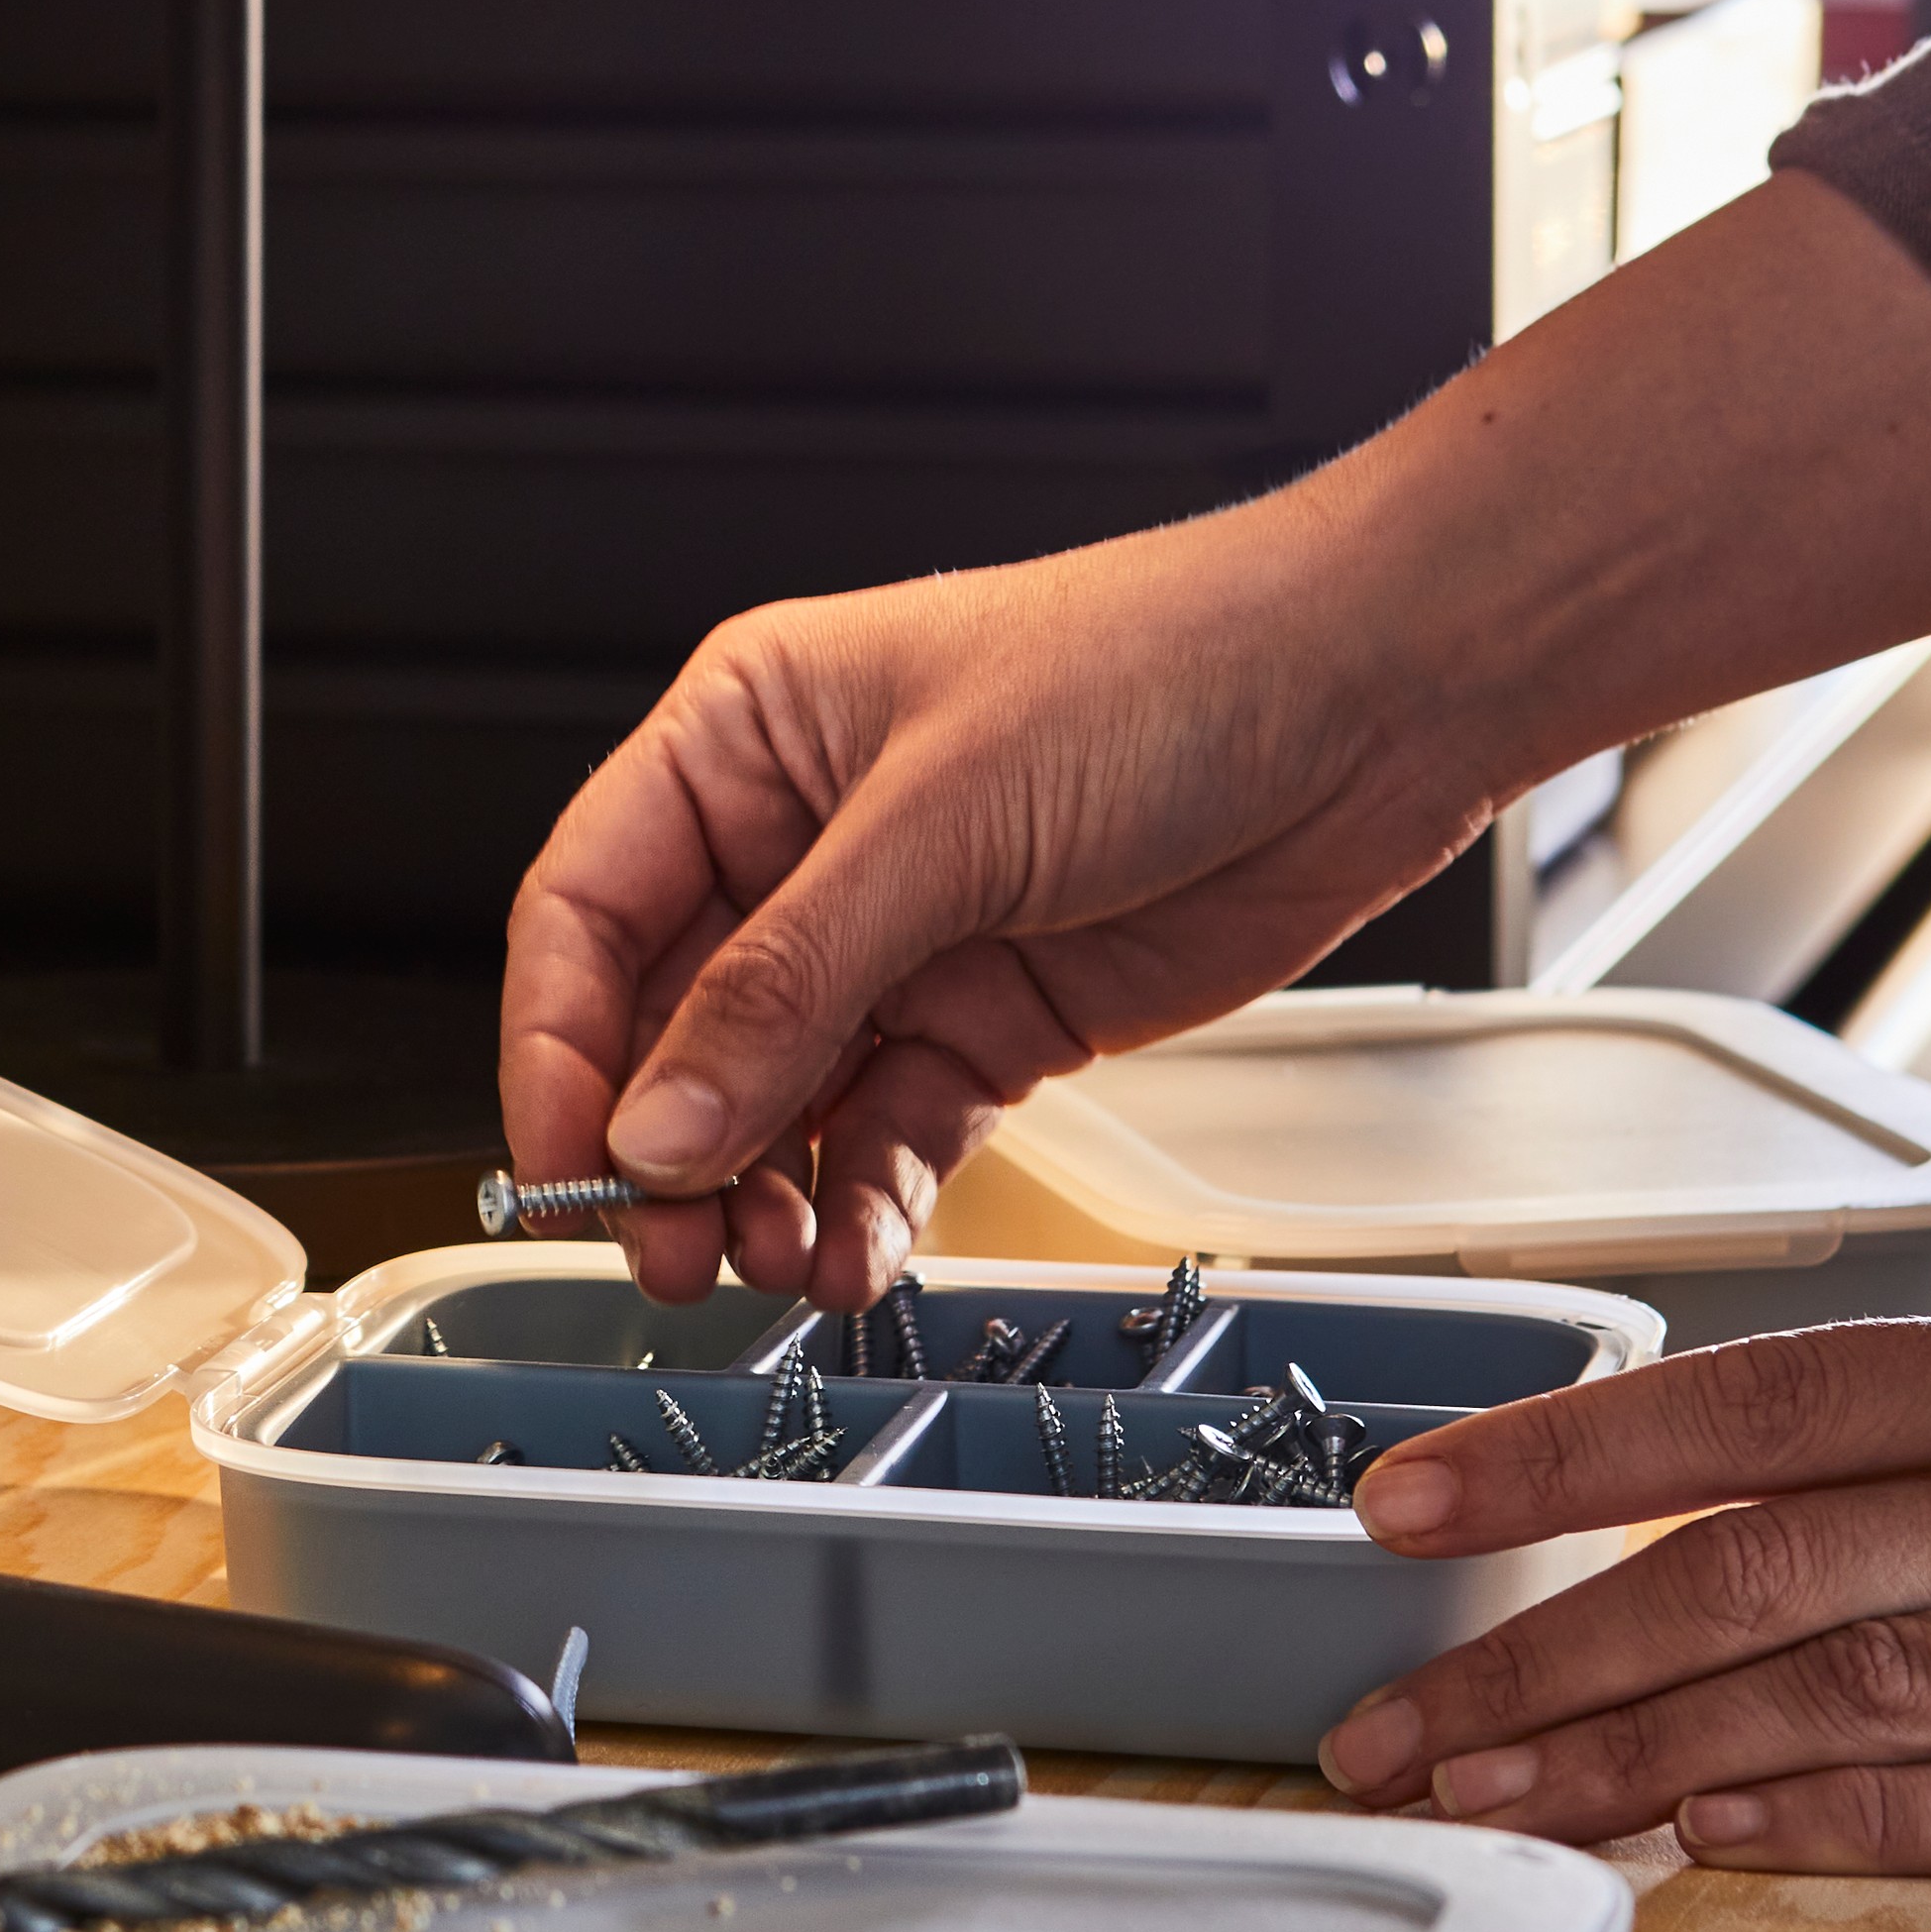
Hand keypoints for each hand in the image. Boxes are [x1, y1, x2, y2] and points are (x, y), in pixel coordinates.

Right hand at [493, 180, 1930, 1316]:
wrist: (1374, 700)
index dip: (556, 1046)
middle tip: (662, 1251)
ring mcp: (897, 939)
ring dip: (758, 1194)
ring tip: (767, 1263)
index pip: (588, 908)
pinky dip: (863, 1206)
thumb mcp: (940, 822)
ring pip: (772, 1102)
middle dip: (660, 1149)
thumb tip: (657, 1124)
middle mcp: (801, 844)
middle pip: (670, 1027)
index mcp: (745, 739)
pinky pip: (885, 1137)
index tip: (564, 1161)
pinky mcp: (987, 1019)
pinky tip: (856, 1253)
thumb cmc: (1167, 667)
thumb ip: (786, 988)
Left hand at [1321, 1319, 1930, 1867]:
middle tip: (1393, 1732)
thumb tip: (1608, 1471)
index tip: (1402, 1504)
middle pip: (1752, 1573)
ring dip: (1638, 1753)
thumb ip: (1849, 1436)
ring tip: (1486, 1796)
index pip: (1749, 1407)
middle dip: (1546, 1661)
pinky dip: (1830, 1819)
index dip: (1564, 1455)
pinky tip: (1702, 1838)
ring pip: (1831, 1694)